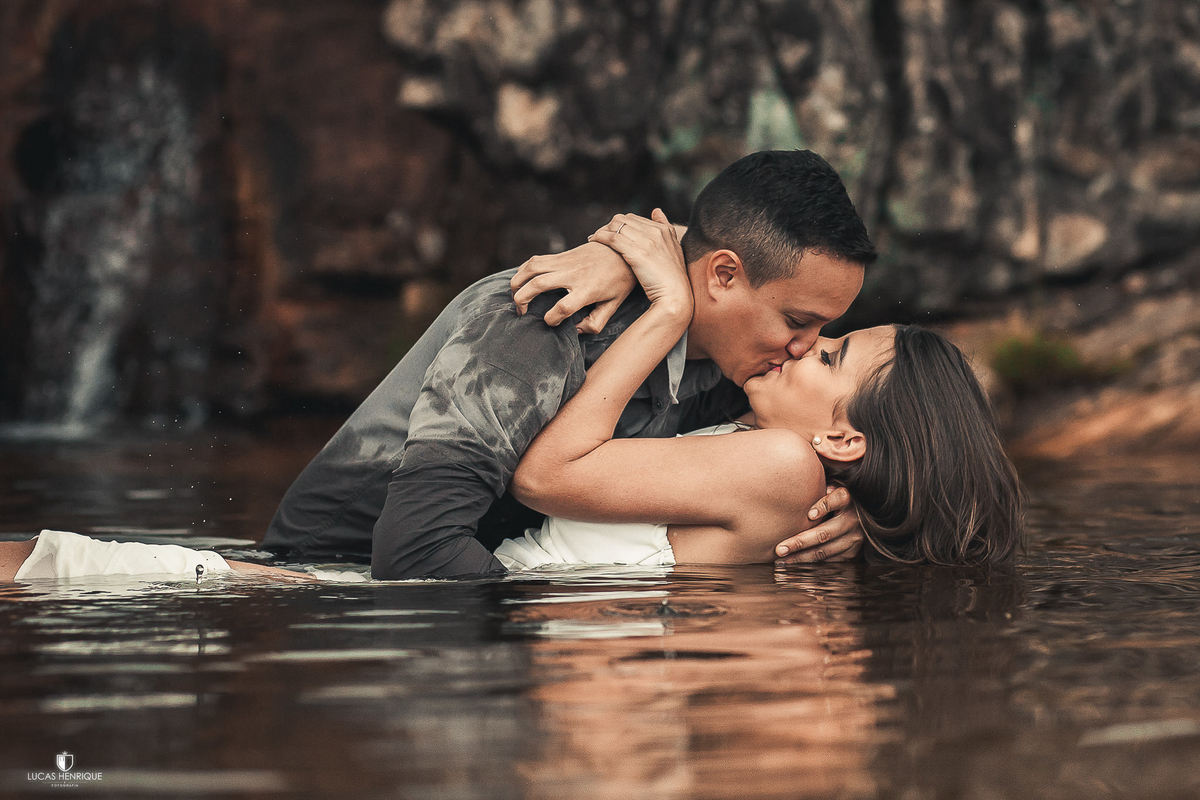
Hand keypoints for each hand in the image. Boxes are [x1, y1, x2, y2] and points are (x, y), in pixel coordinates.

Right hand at [511, 242, 636, 333]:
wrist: (623, 248)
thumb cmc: (620, 280)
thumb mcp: (614, 304)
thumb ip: (595, 322)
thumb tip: (575, 331)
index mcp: (588, 289)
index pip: (563, 307)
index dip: (552, 319)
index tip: (550, 322)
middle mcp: (573, 274)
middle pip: (538, 284)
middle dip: (523, 300)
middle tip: (522, 313)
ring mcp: (565, 262)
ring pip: (531, 268)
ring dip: (517, 283)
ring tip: (515, 297)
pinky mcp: (561, 255)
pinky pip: (535, 260)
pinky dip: (523, 270)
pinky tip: (522, 281)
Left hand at [587, 210, 691, 318]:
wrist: (675, 295)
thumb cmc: (671, 277)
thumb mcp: (674, 248)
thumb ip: (665, 228)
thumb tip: (656, 210)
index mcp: (664, 230)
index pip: (634, 218)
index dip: (620, 225)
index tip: (612, 233)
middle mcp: (655, 231)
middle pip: (623, 219)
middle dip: (609, 226)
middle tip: (600, 236)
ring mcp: (646, 241)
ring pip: (616, 226)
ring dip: (602, 230)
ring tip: (594, 239)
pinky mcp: (636, 252)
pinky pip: (612, 238)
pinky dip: (600, 237)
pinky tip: (594, 241)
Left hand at [774, 486, 864, 562]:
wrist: (862, 513)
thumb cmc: (834, 495)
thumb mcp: (831, 484)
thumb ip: (819, 485)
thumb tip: (799, 475)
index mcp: (848, 498)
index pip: (839, 499)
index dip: (824, 506)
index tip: (809, 514)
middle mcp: (853, 519)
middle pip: (825, 532)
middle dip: (800, 542)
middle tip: (780, 549)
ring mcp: (854, 537)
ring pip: (825, 550)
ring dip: (802, 557)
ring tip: (782, 560)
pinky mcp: (853, 552)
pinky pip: (831, 561)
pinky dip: (812, 563)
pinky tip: (796, 565)